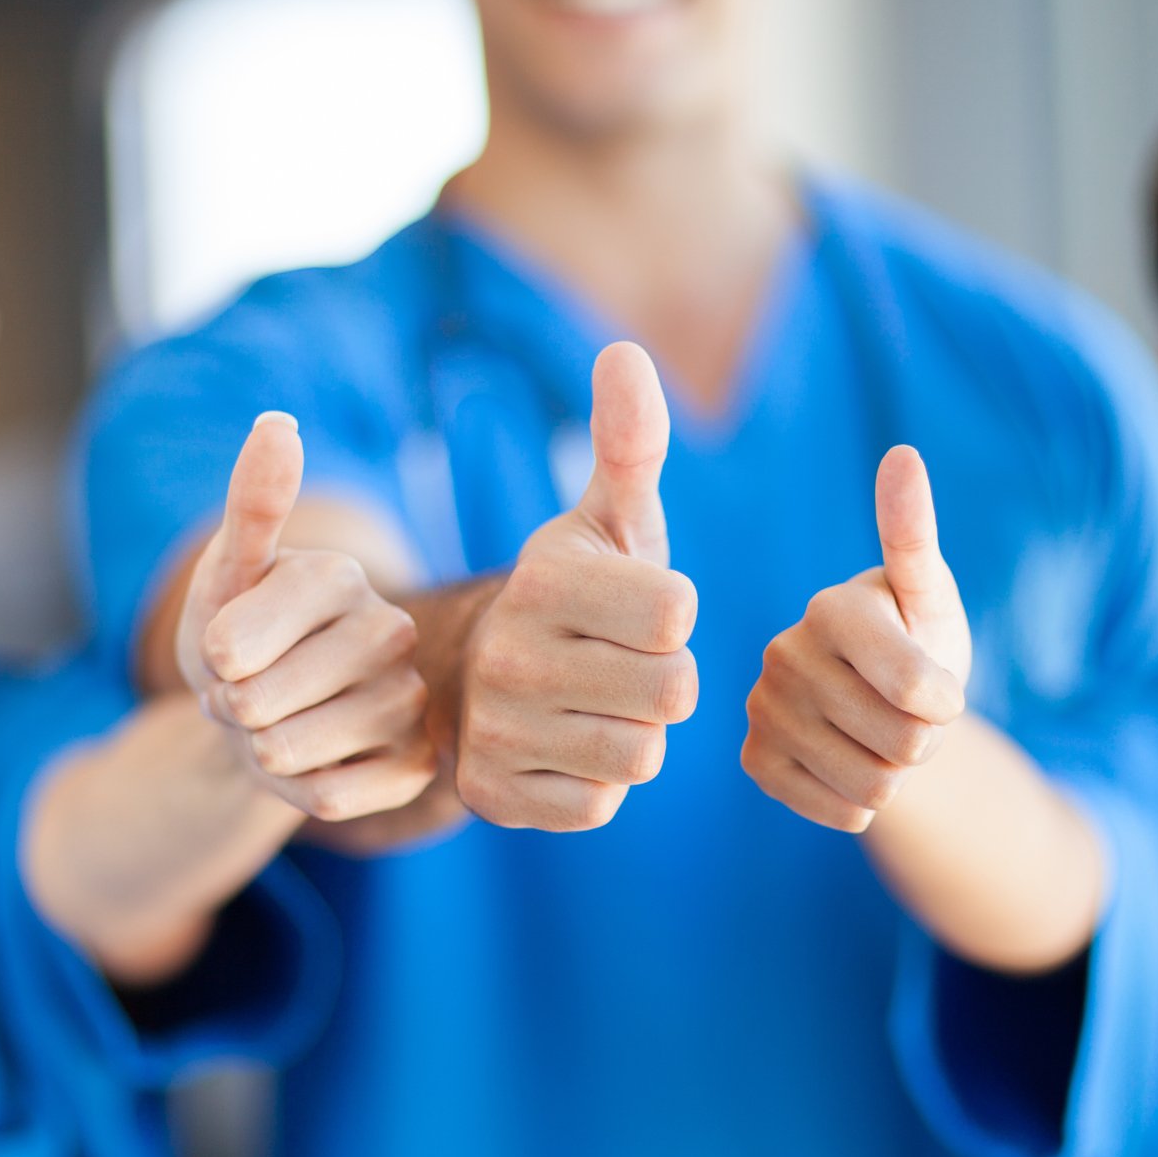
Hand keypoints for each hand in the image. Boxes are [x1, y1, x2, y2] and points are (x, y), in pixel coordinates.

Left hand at [178, 411, 437, 821]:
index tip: (228, 650)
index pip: (233, 644)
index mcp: (340, 576)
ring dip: (261, 753)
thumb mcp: (225, 575)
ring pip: (290, 753)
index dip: (209, 662)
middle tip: (253, 693)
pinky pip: (328, 799)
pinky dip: (298, 793)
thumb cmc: (237, 638)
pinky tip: (314, 764)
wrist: (265, 717)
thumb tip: (278, 422)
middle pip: (259, 703)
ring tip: (278, 725)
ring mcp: (411, 701)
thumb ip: (250, 504)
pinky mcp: (417, 766)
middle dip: (233, 710)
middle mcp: (390, 631)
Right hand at [456, 342, 699, 829]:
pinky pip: (599, 805)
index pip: (678, 612)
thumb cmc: (577, 593)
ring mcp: (495, 729)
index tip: (632, 608)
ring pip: (640, 754)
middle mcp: (508, 653)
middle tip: (618, 663)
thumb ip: (629, 441)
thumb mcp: (607, 518)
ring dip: (634, 734)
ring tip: (593, 705)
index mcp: (543, 577)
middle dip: (663, 681)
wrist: (478, 678)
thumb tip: (625, 351)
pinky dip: (594, 784)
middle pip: (672, 691)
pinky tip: (564, 748)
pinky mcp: (492, 795)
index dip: (672, 615)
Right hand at [742, 445, 971, 830]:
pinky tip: (849, 764)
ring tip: (880, 736)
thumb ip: (915, 535)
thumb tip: (902, 455)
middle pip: (904, 744)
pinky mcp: (756, 760)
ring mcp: (762, 709)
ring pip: (874, 786)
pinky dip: (861, 801)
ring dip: (897, 774)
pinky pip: (840, 811)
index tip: (939, 685)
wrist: (880, 704)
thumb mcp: (930, 596)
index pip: (919, 691)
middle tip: (907, 714)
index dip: (947, 702)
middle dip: (925, 741)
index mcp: (831, 609)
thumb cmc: (916, 637)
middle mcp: (783, 654)